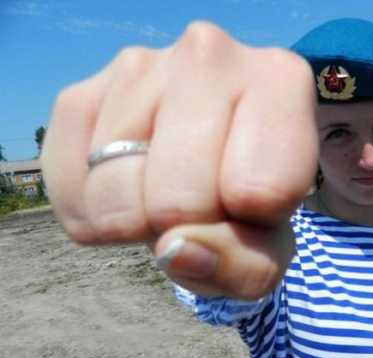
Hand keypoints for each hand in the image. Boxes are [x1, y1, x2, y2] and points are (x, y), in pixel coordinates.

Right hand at [41, 22, 318, 298]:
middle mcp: (208, 53)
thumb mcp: (268, 248)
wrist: (207, 158)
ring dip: (138, 222)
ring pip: (115, 193)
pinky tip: (128, 190)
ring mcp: (136, 66)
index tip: (250, 205)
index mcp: (281, 80)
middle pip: (179, 198)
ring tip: (166, 193)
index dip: (248, 226)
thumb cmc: (249, 202)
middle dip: (187, 227)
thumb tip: (174, 250)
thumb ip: (243, 265)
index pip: (258, 190)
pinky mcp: (79, 94)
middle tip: (203, 204)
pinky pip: (68, 189)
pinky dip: (94, 216)